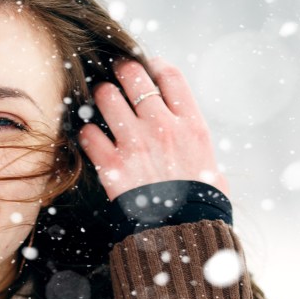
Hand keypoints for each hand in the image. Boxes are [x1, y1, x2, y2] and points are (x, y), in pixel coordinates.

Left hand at [77, 58, 227, 200]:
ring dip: (101, 97)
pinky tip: (90, 137)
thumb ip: (196, 145)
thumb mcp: (213, 167)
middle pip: (134, 76)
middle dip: (121, 70)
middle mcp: (162, 126)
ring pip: (106, 98)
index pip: (170, 76)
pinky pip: (88, 135)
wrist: (182, 233)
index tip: (147, 66)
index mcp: (191, 124)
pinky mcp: (112, 165)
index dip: (155, 65)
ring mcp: (135, 143)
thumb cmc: (201, 204)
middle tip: (116, 74)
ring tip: (100, 102)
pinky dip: (86, 133)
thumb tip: (188, 137)